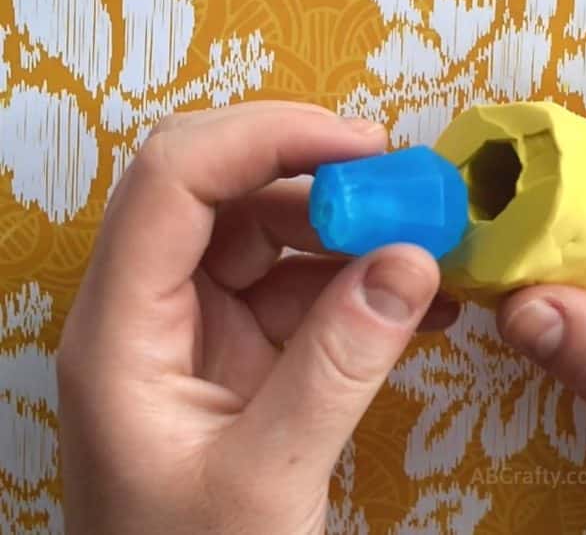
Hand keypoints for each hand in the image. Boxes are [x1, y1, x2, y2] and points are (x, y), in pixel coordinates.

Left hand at [57, 103, 456, 534]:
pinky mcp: (243, 353)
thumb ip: (338, 368)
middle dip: (318, 176)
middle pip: (222, 191)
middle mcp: (151, 311)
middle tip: (407, 190)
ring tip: (429, 249)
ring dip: (352, 230)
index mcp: (122, 331)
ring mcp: (198, 329)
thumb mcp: (267, 480)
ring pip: (269, 234)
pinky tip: (419, 301)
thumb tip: (410, 262)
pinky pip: (303, 289)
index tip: (365, 148)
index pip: (175, 180)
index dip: (267, 138)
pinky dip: (361, 283)